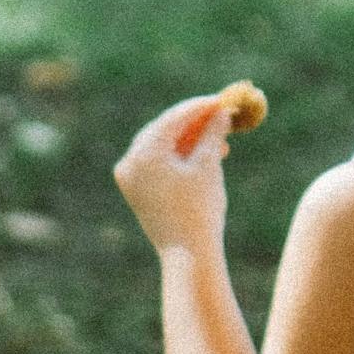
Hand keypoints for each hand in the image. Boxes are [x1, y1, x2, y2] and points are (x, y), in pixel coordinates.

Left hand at [113, 95, 231, 255]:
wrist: (187, 254)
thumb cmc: (199, 209)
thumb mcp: (208, 165)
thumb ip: (212, 133)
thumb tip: (221, 112)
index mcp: (144, 153)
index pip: (174, 118)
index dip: (201, 106)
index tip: (224, 99)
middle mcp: (130, 161)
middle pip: (165, 129)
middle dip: (196, 122)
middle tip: (222, 114)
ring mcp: (131, 177)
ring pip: (163, 145)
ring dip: (191, 139)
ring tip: (220, 138)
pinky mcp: (137, 189)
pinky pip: (159, 162)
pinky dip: (181, 156)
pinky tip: (205, 155)